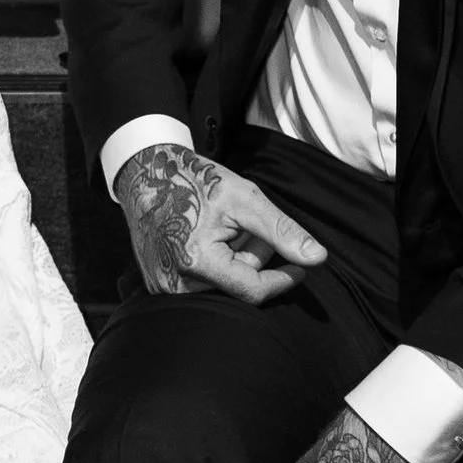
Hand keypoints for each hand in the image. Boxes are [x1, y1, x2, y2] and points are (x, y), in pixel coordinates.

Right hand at [115, 143, 326, 305]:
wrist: (144, 172)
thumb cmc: (194, 180)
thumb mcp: (244, 198)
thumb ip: (281, 231)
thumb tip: (317, 259)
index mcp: (197, 262)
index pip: (255, 290)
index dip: (283, 278)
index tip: (300, 265)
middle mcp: (176, 283)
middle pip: (238, 286)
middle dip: (254, 258)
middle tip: (248, 226)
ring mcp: (164, 285)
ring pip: (223, 285)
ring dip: (235, 261)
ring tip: (225, 228)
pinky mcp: (158, 284)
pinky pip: (202, 282)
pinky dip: (215, 264)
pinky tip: (207, 237)